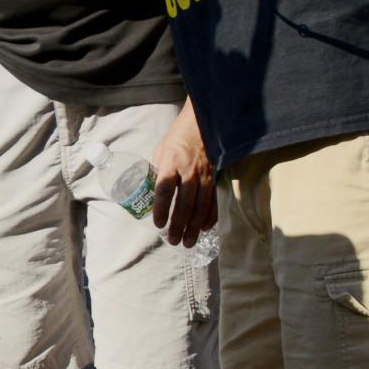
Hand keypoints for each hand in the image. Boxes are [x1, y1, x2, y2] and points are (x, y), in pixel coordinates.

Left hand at [151, 100, 216, 247]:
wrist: (201, 126)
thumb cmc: (176, 139)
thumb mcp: (160, 151)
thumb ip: (158, 172)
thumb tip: (152, 194)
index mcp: (171, 163)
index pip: (165, 190)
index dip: (162, 209)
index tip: (158, 224)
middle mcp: (189, 172)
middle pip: (184, 203)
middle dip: (179, 225)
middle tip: (173, 241)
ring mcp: (205, 176)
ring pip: (201, 206)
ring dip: (195, 226)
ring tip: (188, 242)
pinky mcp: (215, 179)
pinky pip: (214, 201)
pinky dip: (210, 217)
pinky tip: (205, 229)